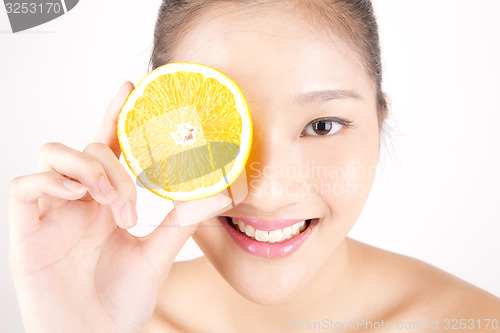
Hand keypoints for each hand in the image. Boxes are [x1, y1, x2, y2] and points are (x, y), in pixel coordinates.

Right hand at [8, 82, 231, 332]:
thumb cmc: (121, 300)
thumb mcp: (157, 254)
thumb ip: (182, 221)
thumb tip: (220, 192)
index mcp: (107, 201)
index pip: (109, 146)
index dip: (116, 114)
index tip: (132, 87)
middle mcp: (79, 199)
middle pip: (88, 148)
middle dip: (114, 168)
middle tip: (131, 206)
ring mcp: (51, 211)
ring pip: (55, 154)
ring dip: (88, 170)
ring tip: (109, 203)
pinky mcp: (26, 229)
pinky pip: (25, 185)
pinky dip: (52, 183)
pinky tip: (78, 200)